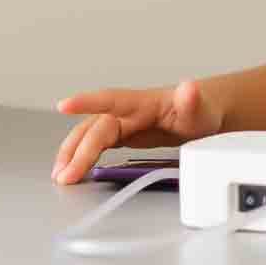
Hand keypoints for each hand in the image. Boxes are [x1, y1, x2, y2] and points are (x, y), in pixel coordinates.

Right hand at [50, 79, 222, 183]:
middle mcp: (129, 111)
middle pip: (96, 128)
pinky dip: (82, 156)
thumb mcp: (202, 109)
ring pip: (90, 135)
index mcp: (145, 102)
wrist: (205, 111)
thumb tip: (188, 88)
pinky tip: (73, 170)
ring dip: (72, 154)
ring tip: (60, 176)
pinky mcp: (125, 134)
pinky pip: (97, 143)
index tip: (63, 105)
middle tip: (65, 176)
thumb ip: (193, 102)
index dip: (88, 102)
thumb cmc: (203, 110)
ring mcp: (125, 122)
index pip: (112, 100)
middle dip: (77, 151)